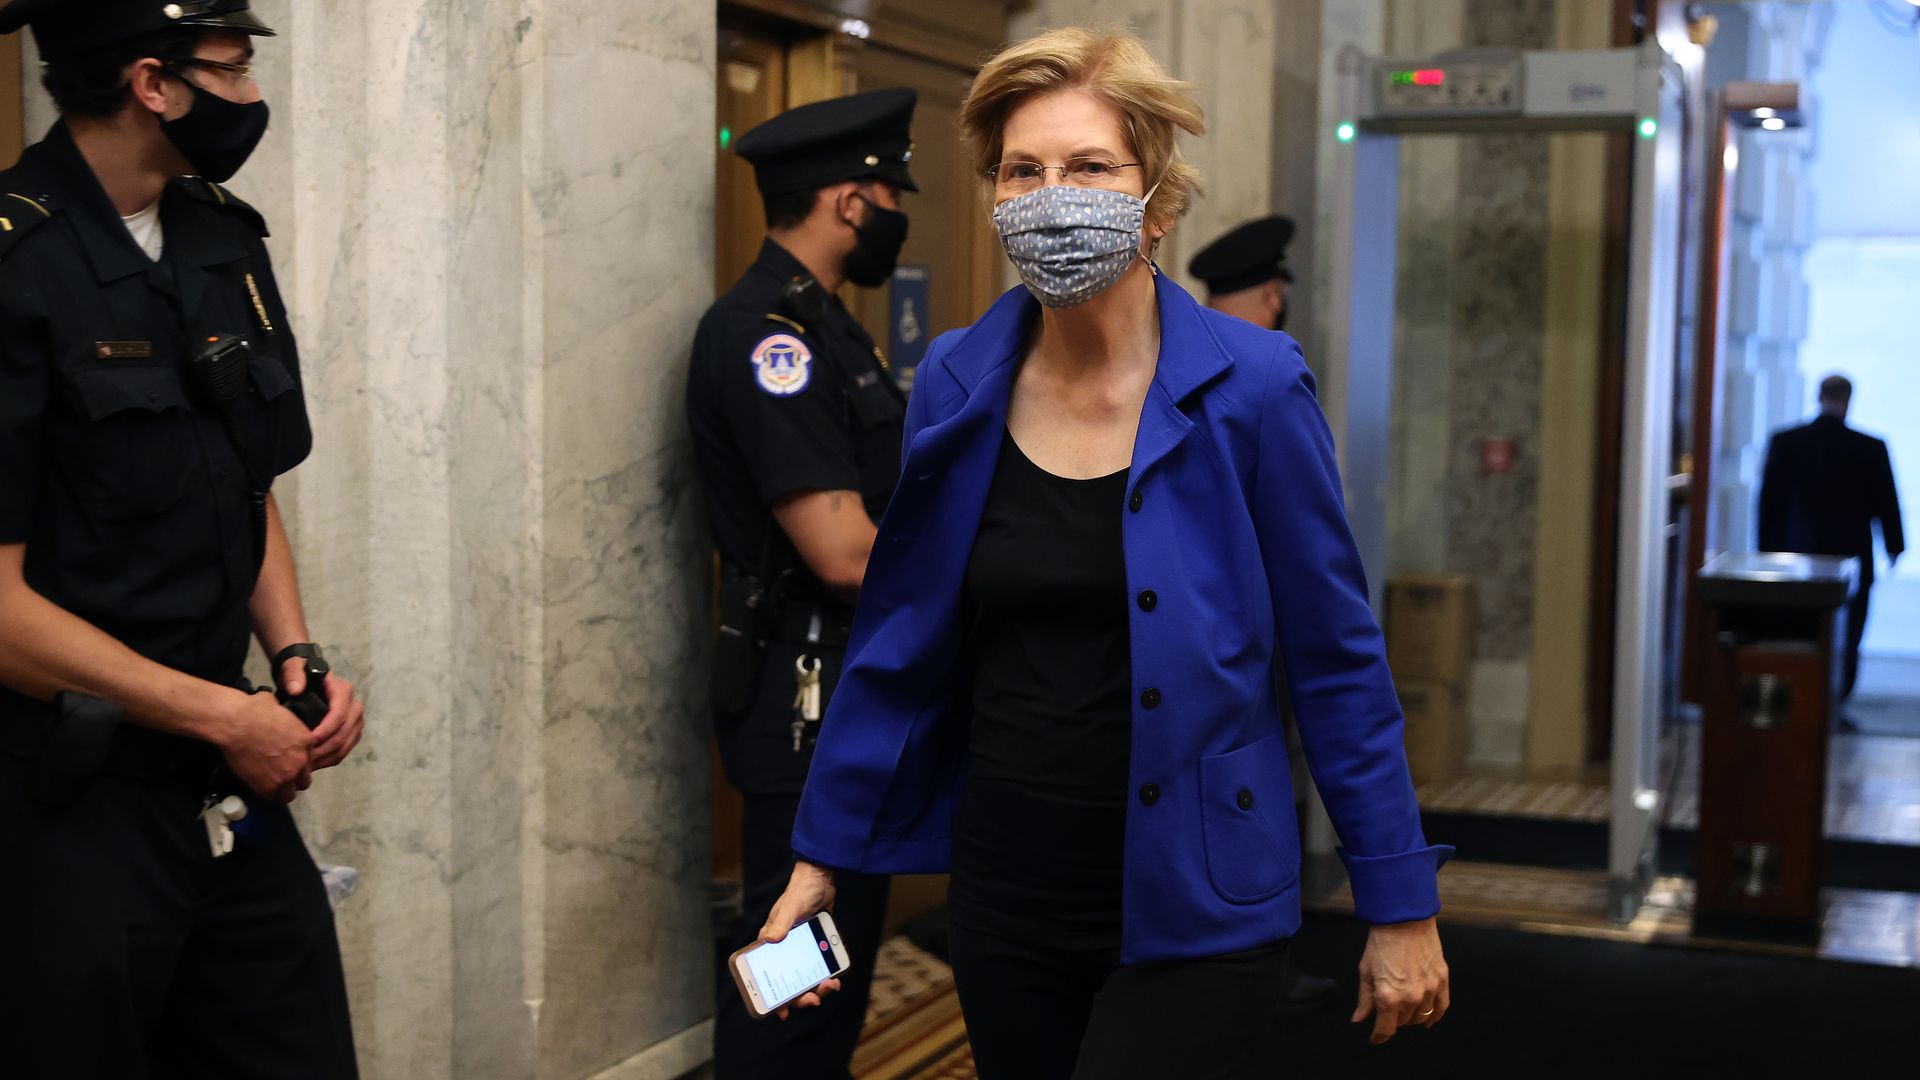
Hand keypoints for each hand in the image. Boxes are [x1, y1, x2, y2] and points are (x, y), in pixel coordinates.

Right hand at [216, 689, 313, 803]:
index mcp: (307, 741)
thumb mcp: (281, 710)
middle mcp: (301, 761)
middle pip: (304, 780)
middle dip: (293, 779)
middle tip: (280, 775)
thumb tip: (281, 717)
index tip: (288, 762)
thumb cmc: (255, 710)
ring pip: (290, 794)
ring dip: (282, 790)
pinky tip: (260, 787)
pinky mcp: (268, 786)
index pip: (310, 761)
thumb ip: (288, 721)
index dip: (299, 763)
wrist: (236, 724)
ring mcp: (286, 775)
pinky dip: (267, 794)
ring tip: (270, 785)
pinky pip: (273, 798)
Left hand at [281, 658, 364, 769]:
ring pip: (346, 745)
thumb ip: (293, 673)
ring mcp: (356, 720)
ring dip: (327, 757)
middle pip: (345, 733)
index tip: (306, 741)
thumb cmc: (300, 674)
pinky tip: (313, 764)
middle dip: (324, 749)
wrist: (307, 678)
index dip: (325, 730)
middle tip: (303, 759)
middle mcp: (354, 706)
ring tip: (306, 765)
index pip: (339, 715)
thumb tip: (296, 689)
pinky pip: (345, 750)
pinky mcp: (352, 732)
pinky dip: (330, 759)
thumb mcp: (293, 667)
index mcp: (343, 691)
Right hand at [760, 860, 839, 1019]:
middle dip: (801, 996)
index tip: (781, 1013)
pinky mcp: (815, 946)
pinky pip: (819, 967)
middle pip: (789, 982)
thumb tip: (769, 939)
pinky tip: (835, 977)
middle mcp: (783, 950)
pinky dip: (826, 975)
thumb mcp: (791, 908)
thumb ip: (781, 923)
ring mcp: (800, 950)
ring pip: (806, 977)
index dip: (773, 997)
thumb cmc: (800, 891)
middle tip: (814, 1000)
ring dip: (817, 987)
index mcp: (770, 945)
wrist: (821, 879)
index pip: (767, 976)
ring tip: (831, 985)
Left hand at [1353, 916, 1448, 1043]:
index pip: (1385, 1029)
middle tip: (1387, 1012)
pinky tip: (1429, 1020)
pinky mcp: (1442, 980)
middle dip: (1393, 1020)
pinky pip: (1441, 1007)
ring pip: (1421, 1017)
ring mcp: (1429, 989)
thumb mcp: (1365, 972)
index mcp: (1388, 997)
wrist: (1404, 920)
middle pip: (1403, 1023)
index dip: (1378, 1037)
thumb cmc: (1381, 943)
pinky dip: (1435, 1016)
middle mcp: (1411, 997)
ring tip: (1404, 1010)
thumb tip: (1358, 1020)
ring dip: (1411, 1017)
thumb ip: (1364, 1000)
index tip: (1375, 1038)